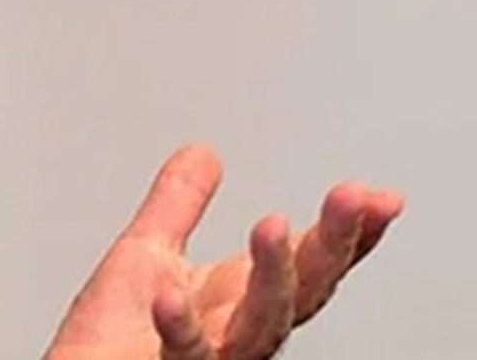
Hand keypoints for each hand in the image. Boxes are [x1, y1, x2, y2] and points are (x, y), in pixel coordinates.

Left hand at [46, 144, 402, 359]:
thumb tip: (202, 152)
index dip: (347, 234)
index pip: (308, 264)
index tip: (380, 196)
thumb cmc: (111, 338)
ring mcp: (213, 359)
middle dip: (331, 244)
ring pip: (260, 326)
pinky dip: (181, 327)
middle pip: (301, 291)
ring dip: (273, 276)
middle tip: (350, 195)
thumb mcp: (148, 254)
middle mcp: (238, 333)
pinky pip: (184, 354)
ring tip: (273, 225)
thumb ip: (178, 205)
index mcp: (239, 300)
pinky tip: (170, 295)